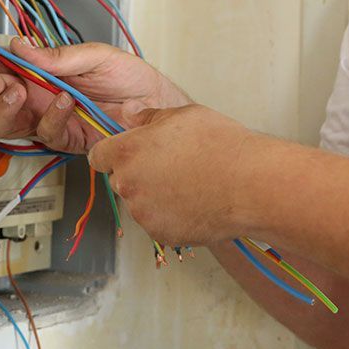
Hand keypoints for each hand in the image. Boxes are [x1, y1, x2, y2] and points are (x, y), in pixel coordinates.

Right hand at [0, 40, 190, 152]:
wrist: (160, 107)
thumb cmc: (133, 79)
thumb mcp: (97, 56)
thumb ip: (59, 56)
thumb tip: (19, 46)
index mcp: (43, 70)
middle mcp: (41, 95)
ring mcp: (51, 119)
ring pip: (9, 121)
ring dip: (7, 105)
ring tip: (20, 90)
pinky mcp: (66, 140)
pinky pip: (45, 134)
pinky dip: (50, 116)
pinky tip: (64, 101)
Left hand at [87, 104, 267, 245]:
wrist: (250, 185)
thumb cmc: (221, 147)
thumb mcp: (184, 115)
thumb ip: (149, 117)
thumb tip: (130, 114)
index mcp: (128, 152)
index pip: (99, 156)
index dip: (115, 154)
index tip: (130, 154)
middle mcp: (129, 184)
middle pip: (120, 180)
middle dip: (139, 174)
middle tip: (172, 167)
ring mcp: (144, 213)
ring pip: (140, 203)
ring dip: (156, 196)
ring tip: (190, 184)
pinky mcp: (161, 234)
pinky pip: (159, 223)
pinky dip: (172, 215)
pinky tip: (196, 202)